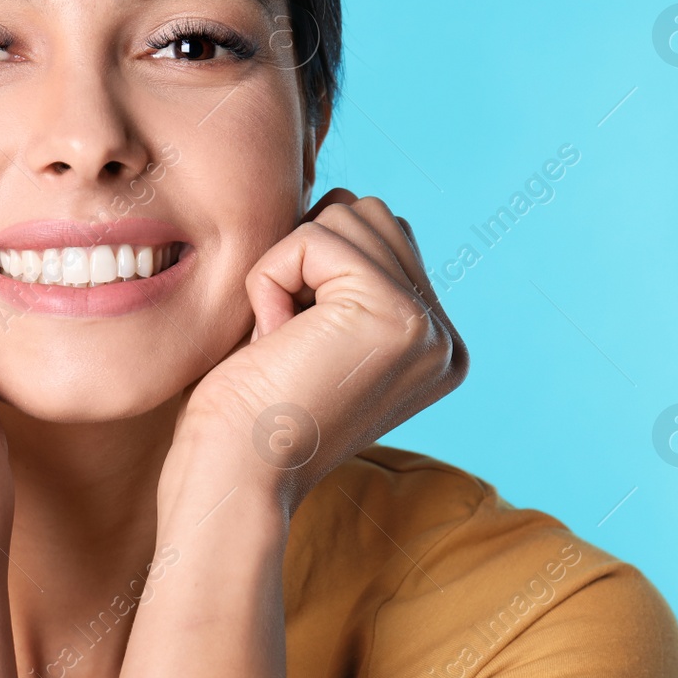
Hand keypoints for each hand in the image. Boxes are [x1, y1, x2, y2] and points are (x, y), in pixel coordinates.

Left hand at [173, 189, 467, 513]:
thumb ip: (343, 275)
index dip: (311, 269)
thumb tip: (344, 202)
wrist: (233, 474)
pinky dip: (271, 277)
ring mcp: (428, 328)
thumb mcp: (308, 329)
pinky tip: (273, 340)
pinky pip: (313, 237)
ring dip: (287, 266)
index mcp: (432, 347)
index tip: (294, 347)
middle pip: (369, 215)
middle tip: (283, 339)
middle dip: (304, 258)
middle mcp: (444, 340)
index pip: (378, 238)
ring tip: (280, 339)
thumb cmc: (243, 408)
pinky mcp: (396, 315)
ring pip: (346, 215)